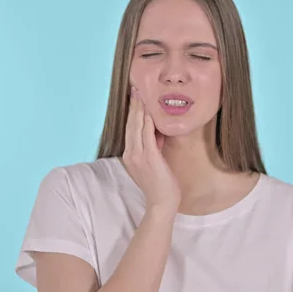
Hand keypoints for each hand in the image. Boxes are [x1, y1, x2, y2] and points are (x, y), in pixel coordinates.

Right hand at [122, 87, 181, 212]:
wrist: (162, 202)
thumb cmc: (161, 184)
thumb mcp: (154, 162)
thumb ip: (153, 147)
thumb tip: (157, 132)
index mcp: (130, 154)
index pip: (130, 128)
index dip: (132, 112)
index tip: (134, 97)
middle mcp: (130, 153)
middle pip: (131, 124)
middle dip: (134, 105)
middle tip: (135, 88)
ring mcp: (138, 155)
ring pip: (137, 126)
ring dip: (140, 109)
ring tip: (141, 94)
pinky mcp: (149, 157)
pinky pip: (147, 134)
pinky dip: (148, 121)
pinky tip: (150, 110)